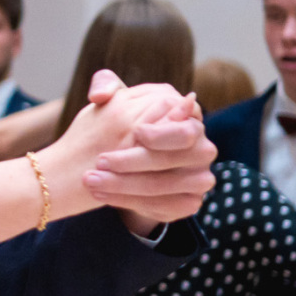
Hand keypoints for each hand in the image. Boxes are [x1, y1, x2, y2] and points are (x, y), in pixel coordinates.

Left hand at [78, 73, 216, 228]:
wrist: (124, 164)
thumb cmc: (121, 126)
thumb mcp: (113, 102)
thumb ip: (105, 87)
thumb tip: (101, 94)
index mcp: (191, 120)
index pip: (186, 129)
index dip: (161, 133)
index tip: (135, 133)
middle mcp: (203, 150)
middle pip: (174, 160)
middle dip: (132, 162)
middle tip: (100, 161)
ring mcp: (200, 178)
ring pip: (164, 187)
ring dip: (124, 185)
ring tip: (92, 180)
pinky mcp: (189, 203)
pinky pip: (164, 208)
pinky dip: (131, 203)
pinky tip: (103, 196)